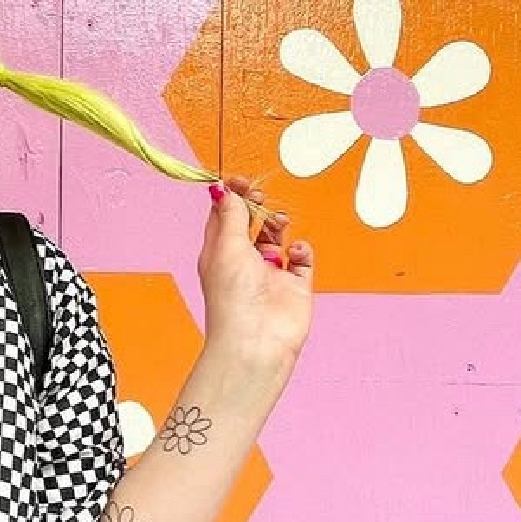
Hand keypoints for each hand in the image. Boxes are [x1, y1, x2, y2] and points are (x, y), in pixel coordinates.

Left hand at [197, 174, 313, 374]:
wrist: (257, 341)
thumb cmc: (232, 297)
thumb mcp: (226, 246)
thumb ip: (231, 215)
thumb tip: (225, 189)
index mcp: (218, 253)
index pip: (223, 217)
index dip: (232, 196)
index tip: (241, 181)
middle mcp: (243, 262)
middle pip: (251, 223)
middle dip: (257, 206)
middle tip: (260, 196)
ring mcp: (269, 273)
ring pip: (277, 236)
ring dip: (278, 224)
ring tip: (278, 223)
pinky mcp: (294, 285)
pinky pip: (302, 259)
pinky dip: (301, 250)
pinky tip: (294, 253)